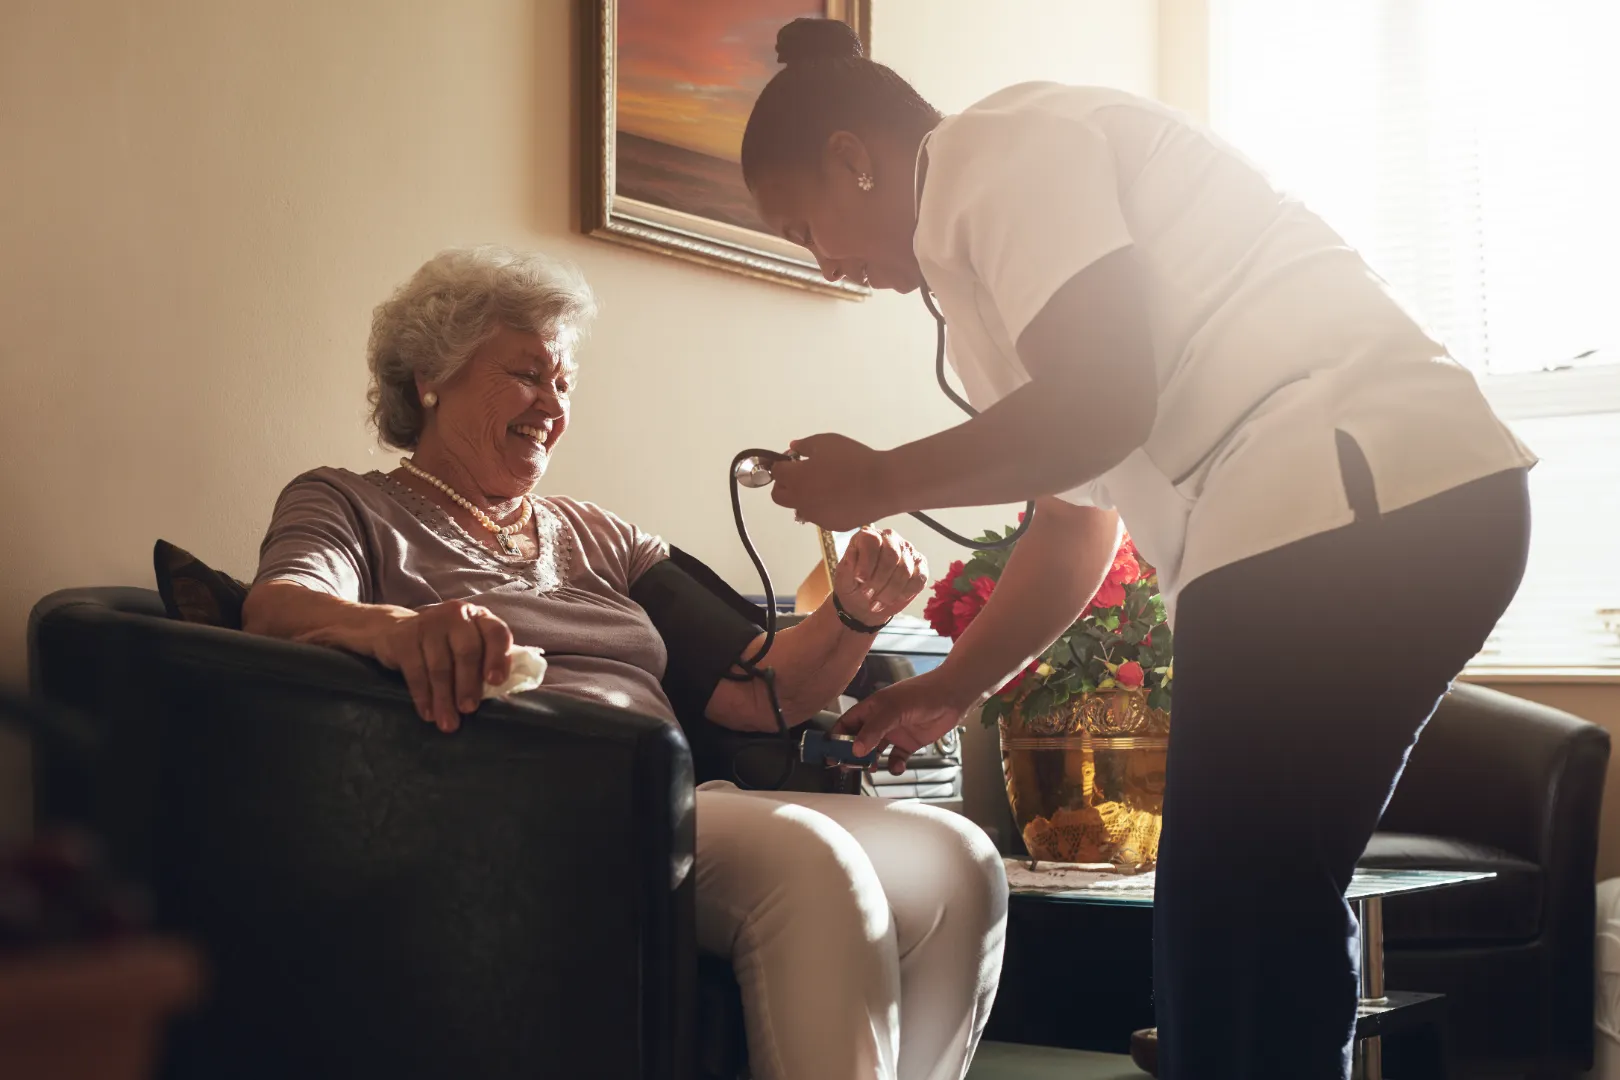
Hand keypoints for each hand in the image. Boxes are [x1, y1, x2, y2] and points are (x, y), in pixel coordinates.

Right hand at [368, 601, 514, 732]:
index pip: (496, 633)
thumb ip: (484, 662)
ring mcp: (429, 623)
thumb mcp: (466, 645)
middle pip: (467, 652)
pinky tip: (428, 713)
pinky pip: (416, 672)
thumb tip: (498, 696)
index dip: (498, 658)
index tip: (495, 682)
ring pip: (440, 666)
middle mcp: (456, 615)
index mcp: (479, 618)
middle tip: (468, 709)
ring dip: (444, 698)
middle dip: (468, 685)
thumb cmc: (443, 645)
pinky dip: (423, 696)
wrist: (395, 630)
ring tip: (447, 722)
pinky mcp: (404, 637)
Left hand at [771, 433, 894, 531]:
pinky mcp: (831, 525)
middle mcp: (800, 500)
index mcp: (795, 479)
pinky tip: (840, 496)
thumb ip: (805, 445)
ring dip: (804, 497)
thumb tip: (793, 448)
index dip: (783, 463)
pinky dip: (823, 506)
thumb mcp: (826, 442)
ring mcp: (816, 516)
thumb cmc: (853, 459)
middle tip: (801, 474)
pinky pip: (820, 515)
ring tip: (825, 486)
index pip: (776, 472)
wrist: (882, 485)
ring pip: (800, 508)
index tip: (795, 458)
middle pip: (779, 496)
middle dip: (784, 484)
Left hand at [833, 527, 927, 625]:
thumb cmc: (852, 585)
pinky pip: (918, 580)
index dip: (867, 562)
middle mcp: (890, 538)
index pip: (872, 541)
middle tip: (867, 595)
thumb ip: (848, 566)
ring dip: (890, 591)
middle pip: (891, 556)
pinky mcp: (920, 566)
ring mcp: (907, 551)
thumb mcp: (843, 576)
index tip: (859, 580)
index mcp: (868, 535)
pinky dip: (904, 593)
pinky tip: (893, 599)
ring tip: (877, 602)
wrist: (864, 602)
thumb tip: (855, 560)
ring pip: (905, 570)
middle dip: (879, 580)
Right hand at [834, 668, 974, 774]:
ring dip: (871, 762)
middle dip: (853, 754)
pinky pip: (897, 758)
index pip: (847, 724)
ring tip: (871, 768)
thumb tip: (856, 749)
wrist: (954, 696)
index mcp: (872, 708)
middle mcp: (881, 720)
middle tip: (849, 766)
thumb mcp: (894, 709)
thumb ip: (874, 730)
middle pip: (859, 740)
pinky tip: (898, 767)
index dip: (837, 739)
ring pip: (875, 751)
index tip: (832, 754)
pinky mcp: (910, 742)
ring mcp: (895, 732)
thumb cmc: (923, 693)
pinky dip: (895, 766)